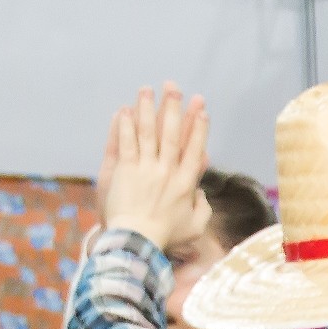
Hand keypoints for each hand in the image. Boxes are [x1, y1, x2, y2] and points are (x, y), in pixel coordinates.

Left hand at [97, 84, 210, 247]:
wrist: (138, 240)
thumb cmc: (166, 237)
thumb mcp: (194, 227)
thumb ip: (202, 208)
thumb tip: (200, 192)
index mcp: (186, 183)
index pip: (194, 150)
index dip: (198, 129)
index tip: (202, 111)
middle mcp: (168, 170)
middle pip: (172, 134)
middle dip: (173, 109)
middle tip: (174, 88)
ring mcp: (146, 168)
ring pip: (147, 133)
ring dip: (147, 109)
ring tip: (146, 90)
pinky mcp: (125, 169)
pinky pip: (126, 142)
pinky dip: (125, 125)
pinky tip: (125, 110)